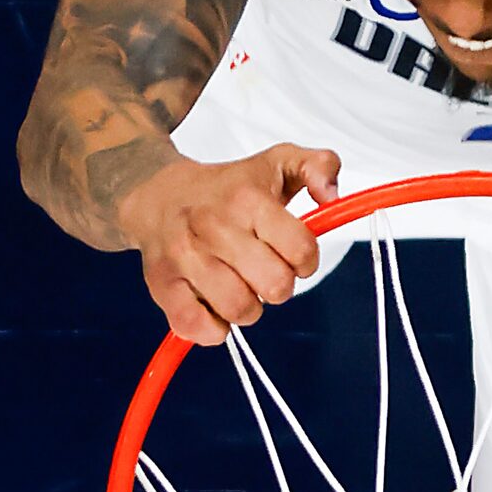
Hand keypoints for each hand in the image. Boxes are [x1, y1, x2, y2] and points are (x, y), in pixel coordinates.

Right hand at [117, 142, 340, 344]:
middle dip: (279, 286)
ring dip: (249, 308)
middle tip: (265, 273)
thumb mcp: (277, 163)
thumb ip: (319, 166)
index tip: (293, 256)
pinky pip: (197, 327)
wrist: (159, 196)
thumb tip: (332, 195)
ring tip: (240, 288)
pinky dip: (214, 329)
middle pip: (275, 286)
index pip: (301, 249)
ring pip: (240, 309)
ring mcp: (185, 258)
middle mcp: (214, 227)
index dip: (306, 261)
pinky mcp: (162, 285)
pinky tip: (214, 307)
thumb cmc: (227, 189)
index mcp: (247, 200)